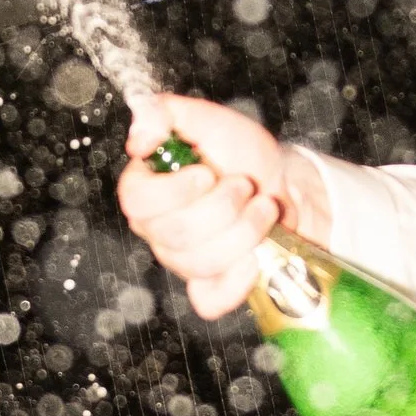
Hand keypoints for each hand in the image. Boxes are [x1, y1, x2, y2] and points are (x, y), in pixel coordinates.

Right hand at [118, 93, 324, 319]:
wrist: (278, 182)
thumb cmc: (238, 153)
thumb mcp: (207, 119)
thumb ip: (166, 114)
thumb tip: (139, 136)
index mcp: (146, 189)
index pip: (136, 201)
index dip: (172, 192)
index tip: (205, 173)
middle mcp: (157, 229)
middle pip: (175, 233)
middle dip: (221, 208)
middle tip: (244, 185)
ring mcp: (181, 262)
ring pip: (199, 262)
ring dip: (242, 232)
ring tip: (264, 207)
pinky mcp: (209, 286)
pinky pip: (210, 300)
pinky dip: (236, 281)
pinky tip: (255, 257)